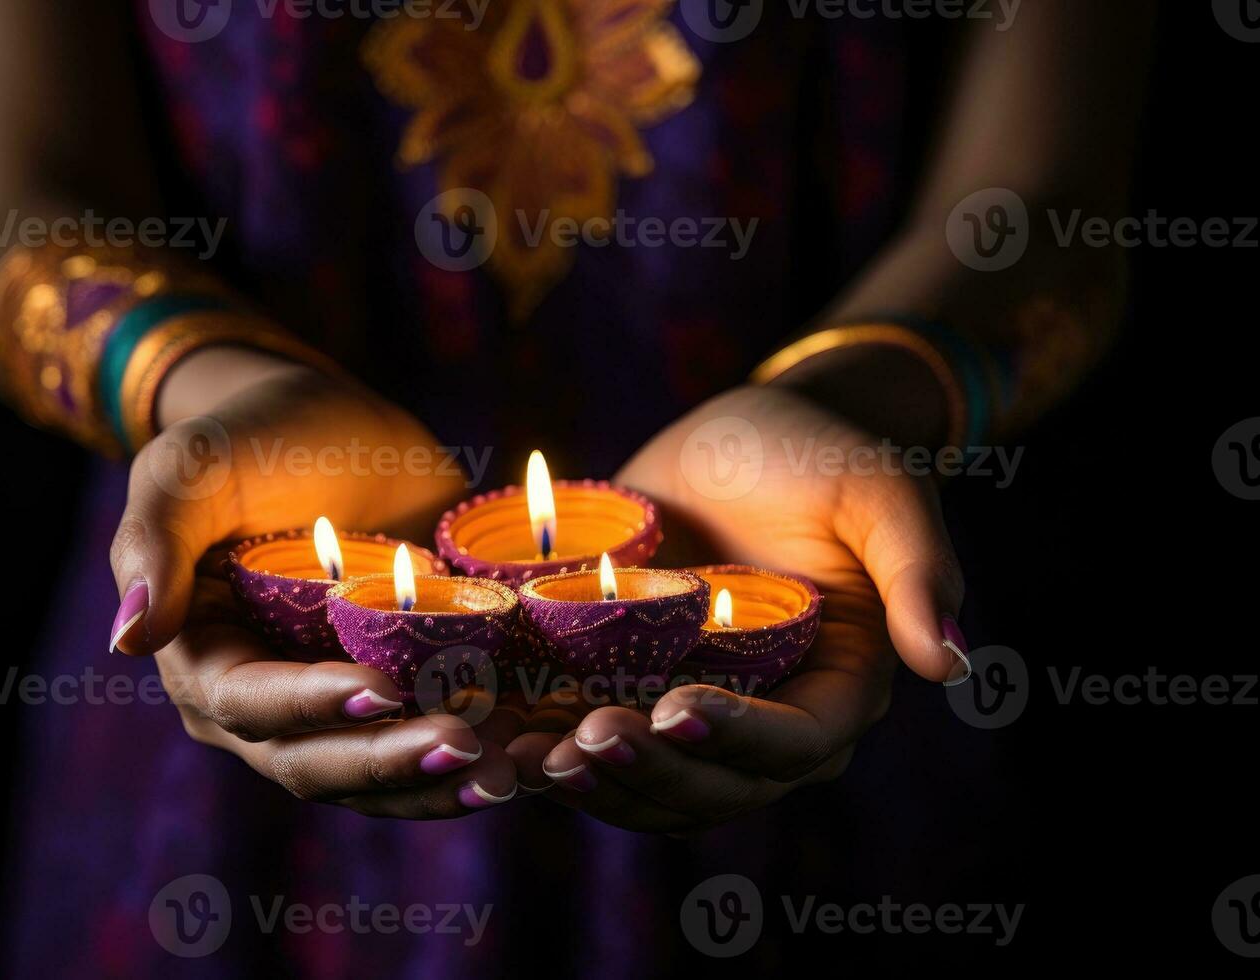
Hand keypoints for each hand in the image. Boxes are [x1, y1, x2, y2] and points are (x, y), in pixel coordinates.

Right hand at [108, 349, 519, 816]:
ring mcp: (336, 709)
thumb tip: (126, 637)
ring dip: (440, 784)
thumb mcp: (190, 469)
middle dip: (392, 761)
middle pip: (321, 760)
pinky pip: (426, 744)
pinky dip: (472, 756)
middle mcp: (266, 706)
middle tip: (467, 746)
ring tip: (509, 771)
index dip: (313, 705)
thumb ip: (153, 542)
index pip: (253, 704)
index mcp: (204, 660)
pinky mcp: (398, 694)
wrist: (332, 422)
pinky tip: (528, 750)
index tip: (382, 689)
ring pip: (379, 776)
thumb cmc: (249, 437)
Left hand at [506, 378, 968, 831]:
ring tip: (529, 759)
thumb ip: (919, 570)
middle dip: (650, 770)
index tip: (675, 708)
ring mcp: (696, 713)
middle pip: (715, 784)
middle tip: (587, 739)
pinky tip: (500, 741)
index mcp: (836, 686)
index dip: (738, 738)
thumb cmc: (821, 456)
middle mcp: (767, 718)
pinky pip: (600, 746)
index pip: (795, 743)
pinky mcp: (634, 693)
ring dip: (594, 783)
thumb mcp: (877, 492)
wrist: (743, 439)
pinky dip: (555, 754)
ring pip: (652, 785)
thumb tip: (953, 662)